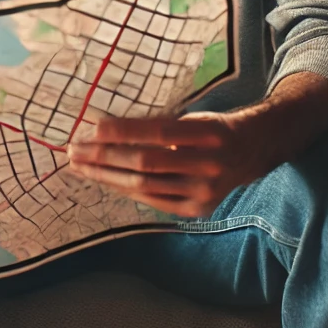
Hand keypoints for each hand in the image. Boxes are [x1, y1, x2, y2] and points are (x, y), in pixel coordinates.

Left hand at [67, 111, 268, 217]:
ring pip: (144, 186)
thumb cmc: (213, 128)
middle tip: (75, 149)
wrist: (252, 152)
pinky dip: (126, 189)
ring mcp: (203, 192)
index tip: (93, 128)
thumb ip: (160, 126)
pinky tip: (105, 180)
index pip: (158, 132)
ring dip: (107, 176)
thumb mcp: (194, 117)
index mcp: (208, 133)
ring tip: (81, 166)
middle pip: (146, 163)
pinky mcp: (197, 210)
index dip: (124, 131)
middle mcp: (208, 165)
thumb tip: (109, 130)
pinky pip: (153, 200)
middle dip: (105, 157)